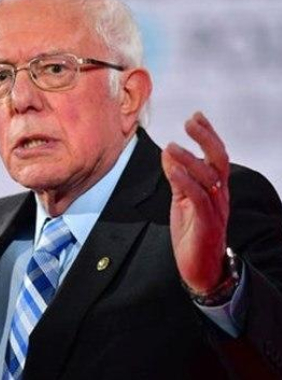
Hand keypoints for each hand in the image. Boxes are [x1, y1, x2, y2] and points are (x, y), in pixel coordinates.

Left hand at [161, 112, 229, 292]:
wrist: (201, 270)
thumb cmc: (192, 234)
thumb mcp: (181, 201)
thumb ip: (177, 179)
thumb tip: (168, 153)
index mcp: (215, 190)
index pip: (216, 157)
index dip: (208, 135)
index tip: (196, 117)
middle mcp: (219, 197)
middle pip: (219, 161)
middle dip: (206, 138)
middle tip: (190, 122)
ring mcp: (215, 210)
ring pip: (208, 178)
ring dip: (190, 159)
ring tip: (172, 145)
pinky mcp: (206, 223)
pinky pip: (199, 198)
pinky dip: (186, 181)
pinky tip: (174, 170)